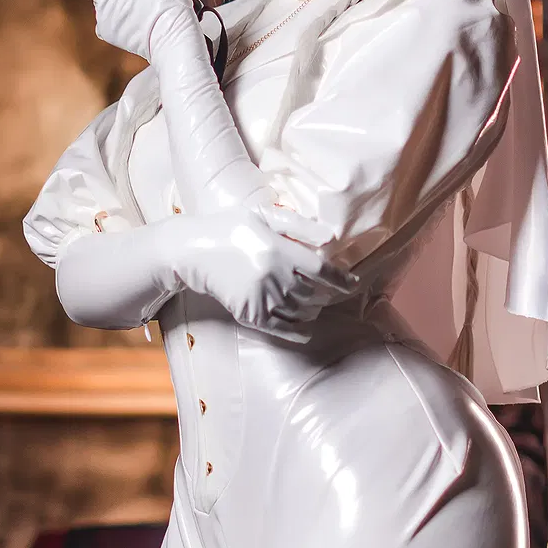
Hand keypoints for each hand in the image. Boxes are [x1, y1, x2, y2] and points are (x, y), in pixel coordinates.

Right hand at [171, 202, 359, 340]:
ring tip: (314, 306)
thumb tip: (331, 239)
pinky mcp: (249, 314)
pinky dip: (299, 332)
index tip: (353, 284)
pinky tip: (306, 330)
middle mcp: (274, 275)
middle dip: (326, 295)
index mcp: (279, 249)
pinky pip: (283, 329)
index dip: (341, 280)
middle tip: (329, 293)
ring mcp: (262, 297)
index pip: (322, 270)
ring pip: (302, 312)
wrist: (193, 250)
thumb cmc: (232, 228)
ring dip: (313, 311)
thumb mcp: (264, 216)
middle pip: (315, 294)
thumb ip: (299, 225)